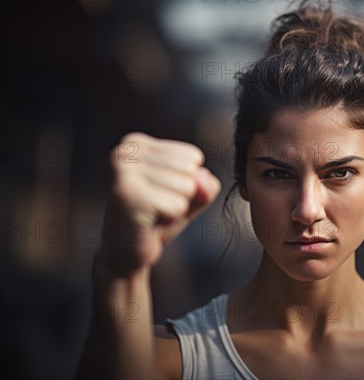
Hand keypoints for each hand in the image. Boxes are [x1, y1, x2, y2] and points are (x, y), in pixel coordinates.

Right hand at [98, 132, 220, 275]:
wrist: (125, 254)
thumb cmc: (157, 218)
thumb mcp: (190, 195)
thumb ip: (205, 183)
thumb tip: (202, 181)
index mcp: (137, 143)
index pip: (193, 156)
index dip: (186, 183)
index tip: (159, 195)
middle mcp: (127, 151)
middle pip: (191, 170)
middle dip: (182, 196)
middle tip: (156, 208)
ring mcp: (125, 172)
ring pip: (187, 186)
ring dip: (174, 208)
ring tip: (151, 214)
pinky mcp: (129, 196)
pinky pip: (178, 206)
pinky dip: (169, 219)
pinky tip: (147, 223)